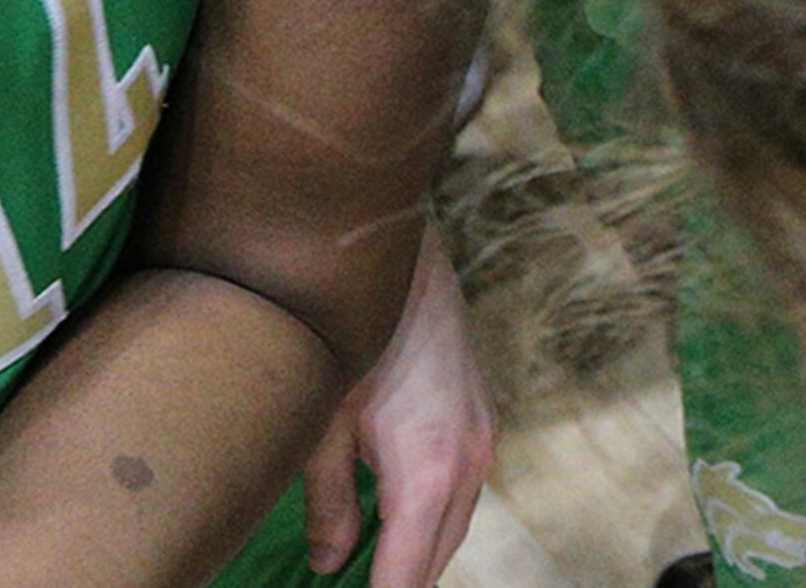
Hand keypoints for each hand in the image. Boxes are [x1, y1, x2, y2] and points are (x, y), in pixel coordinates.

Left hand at [300, 236, 495, 587]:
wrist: (399, 251)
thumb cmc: (354, 330)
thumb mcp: (322, 423)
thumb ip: (327, 502)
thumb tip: (330, 560)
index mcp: (429, 471)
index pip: (409, 576)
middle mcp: (469, 461)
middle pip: (437, 557)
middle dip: (399, 580)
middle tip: (351, 587)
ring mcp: (482, 437)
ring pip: (453, 524)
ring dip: (416, 550)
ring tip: (367, 565)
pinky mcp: (482, 417)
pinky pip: (460, 489)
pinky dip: (430, 514)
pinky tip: (391, 516)